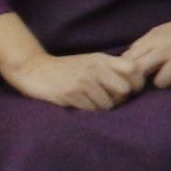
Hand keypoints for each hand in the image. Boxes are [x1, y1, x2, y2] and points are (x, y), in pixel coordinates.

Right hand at [3, 47, 138, 112]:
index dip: (137, 82)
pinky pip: (90, 110)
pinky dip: (87, 110)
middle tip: (108, 100)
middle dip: (119, 99)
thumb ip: (111, 68)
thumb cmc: (66, 69)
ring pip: (107, 104)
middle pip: (124, 90)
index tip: (131, 90)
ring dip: (101, 107)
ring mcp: (83, 81)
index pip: (134, 69)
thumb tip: (136, 82)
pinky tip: (79, 103)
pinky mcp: (70, 93)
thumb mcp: (91, 62)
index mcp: (102, 59)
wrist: (34, 69)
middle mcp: (95, 68)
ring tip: (89, 101)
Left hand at [117, 17, 170, 91]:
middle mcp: (166, 48)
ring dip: (165, 82)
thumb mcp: (159, 32)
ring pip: (161, 83)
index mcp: (153, 39)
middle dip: (141, 81)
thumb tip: (122, 63)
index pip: (128, 61)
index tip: (131, 78)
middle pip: (140, 72)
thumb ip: (142, 46)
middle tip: (147, 84)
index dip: (126, 73)